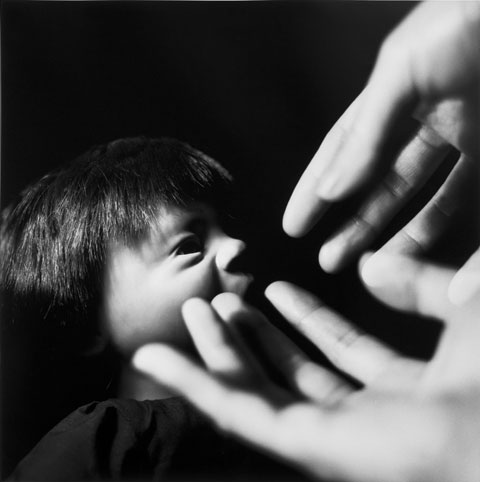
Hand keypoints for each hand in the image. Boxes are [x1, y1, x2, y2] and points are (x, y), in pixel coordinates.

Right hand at [133, 255, 479, 481]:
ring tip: (196, 311)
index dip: (308, 317)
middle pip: (292, 372)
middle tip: (223, 299)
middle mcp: (365, 419)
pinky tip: (161, 356)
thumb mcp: (463, 306)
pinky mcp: (303, 446)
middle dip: (254, 333)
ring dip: (221, 351)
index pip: (342, 349)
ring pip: (257, 390)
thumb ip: (422, 286)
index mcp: (405, 391)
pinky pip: (239, 411)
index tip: (278, 289)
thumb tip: (368, 267)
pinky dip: (196, 383)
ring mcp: (330, 437)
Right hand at [283, 1, 479, 271]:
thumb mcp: (402, 69)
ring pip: (425, 202)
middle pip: (380, 185)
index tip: (294, 224)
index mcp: (396, 95)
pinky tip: (435, 266)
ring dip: (395, 237)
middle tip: (327, 258)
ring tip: (367, 266)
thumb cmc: (469, 18)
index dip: (316, 188)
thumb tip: (331, 187)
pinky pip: (471, 207)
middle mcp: (429, 121)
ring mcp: (469, 140)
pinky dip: (454, 240)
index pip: (344, 152)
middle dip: (352, 223)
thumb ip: (367, 129)